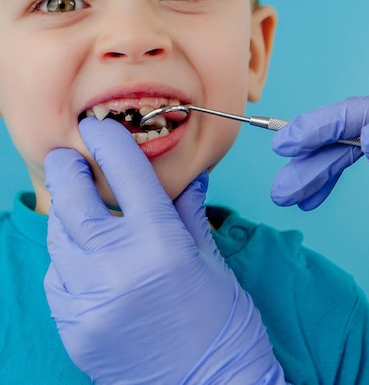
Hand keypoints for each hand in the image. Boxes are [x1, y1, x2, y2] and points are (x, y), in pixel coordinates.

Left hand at [44, 117, 285, 383]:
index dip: (109, 141)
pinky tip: (84, 254)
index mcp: (162, 244)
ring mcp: (91, 301)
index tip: (99, 127)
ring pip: (59, 237)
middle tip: (71, 155)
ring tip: (79, 205)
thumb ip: (188, 211)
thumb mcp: (210, 260)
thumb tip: (188, 175)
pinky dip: (67, 257)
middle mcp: (119, 268)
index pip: (126, 172)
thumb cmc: (223, 326)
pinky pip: (59, 277)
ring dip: (66, 213)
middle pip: (74, 198)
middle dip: (68, 167)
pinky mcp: (75, 329)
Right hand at [271, 95, 368, 243]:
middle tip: (282, 186)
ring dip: (318, 172)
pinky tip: (316, 196)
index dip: (325, 123)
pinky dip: (337, 179)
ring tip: (288, 196)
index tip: (288, 142)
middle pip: (357, 131)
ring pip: (355, 149)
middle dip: (315, 159)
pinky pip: (364, 163)